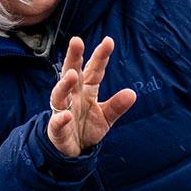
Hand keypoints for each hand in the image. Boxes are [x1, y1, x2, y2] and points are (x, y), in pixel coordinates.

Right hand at [47, 36, 138, 156]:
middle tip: (77, 40)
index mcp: (87, 89)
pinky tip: (67, 116)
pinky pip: (57, 122)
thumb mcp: (106, 117)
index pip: (94, 69)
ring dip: (65, 84)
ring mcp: (62, 110)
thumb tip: (132, 93)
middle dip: (74, 57)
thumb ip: (117, 106)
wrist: (73, 150)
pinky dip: (61, 119)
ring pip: (60, 94)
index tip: (109, 41)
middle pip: (71, 72)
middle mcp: (73, 95)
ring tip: (72, 74)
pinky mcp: (57, 128)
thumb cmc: (88, 127)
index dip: (100, 56)